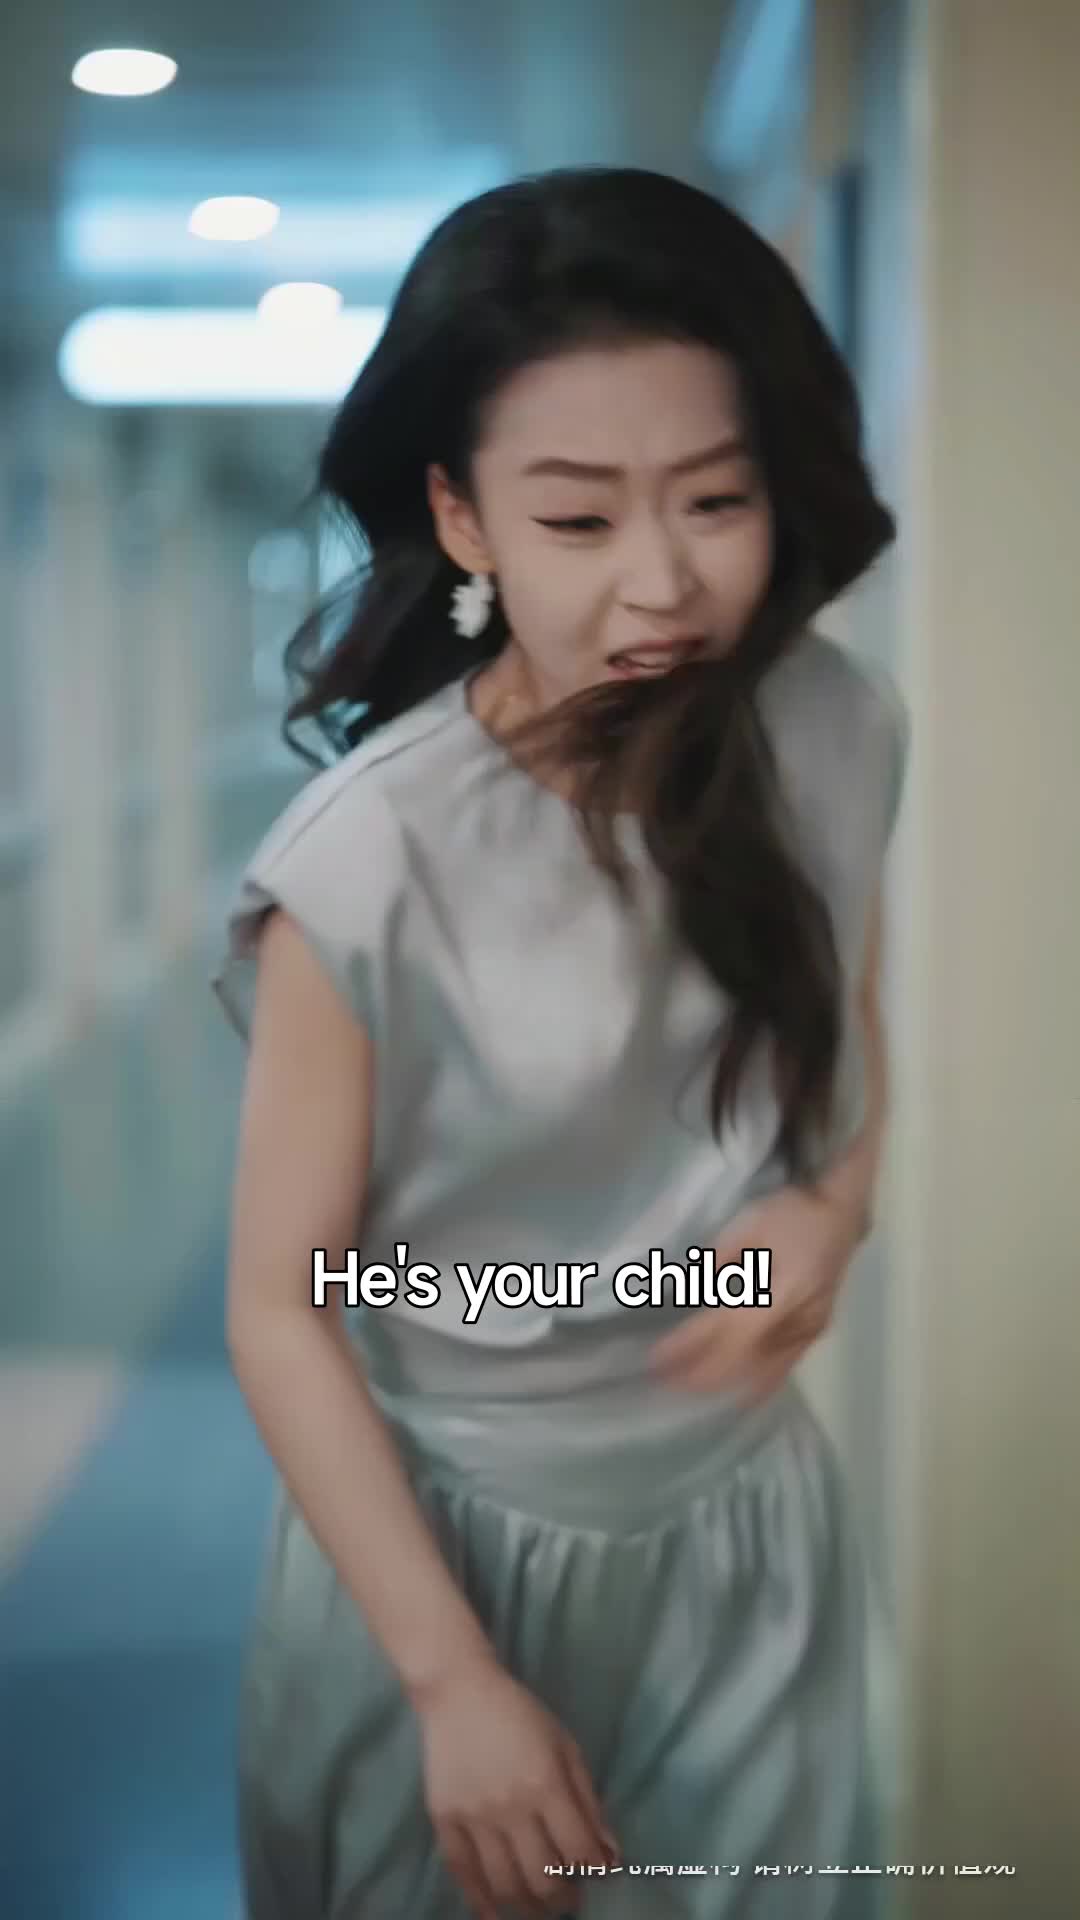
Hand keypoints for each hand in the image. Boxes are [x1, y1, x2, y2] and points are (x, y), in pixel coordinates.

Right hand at [417, 1653, 619, 1917]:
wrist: (459, 1692)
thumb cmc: (520, 1714)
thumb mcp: (565, 1745)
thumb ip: (588, 1800)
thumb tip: (608, 1853)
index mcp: (545, 1784)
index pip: (578, 1850)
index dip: (595, 1870)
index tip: (599, 1872)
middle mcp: (511, 1807)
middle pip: (543, 1878)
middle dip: (564, 1897)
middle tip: (570, 1896)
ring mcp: (474, 1817)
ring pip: (505, 1885)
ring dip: (528, 1906)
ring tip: (540, 1906)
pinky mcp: (444, 1820)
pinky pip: (463, 1874)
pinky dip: (481, 1902)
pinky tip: (497, 1914)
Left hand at [650, 1185, 862, 1401]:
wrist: (839, 1214)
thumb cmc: (789, 1214)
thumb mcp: (745, 1229)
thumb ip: (717, 1266)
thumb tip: (688, 1296)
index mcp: (778, 1290)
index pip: (724, 1332)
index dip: (690, 1349)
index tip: (656, 1360)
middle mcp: (796, 1322)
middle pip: (741, 1365)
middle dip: (700, 1377)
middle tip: (663, 1380)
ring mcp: (809, 1334)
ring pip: (761, 1378)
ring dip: (723, 1387)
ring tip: (686, 1387)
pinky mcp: (814, 1336)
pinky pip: (779, 1372)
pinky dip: (750, 1385)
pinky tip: (726, 1388)